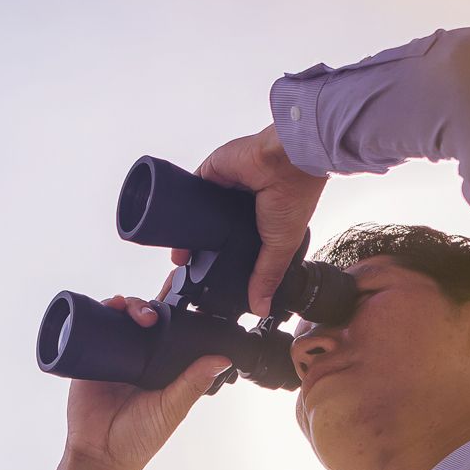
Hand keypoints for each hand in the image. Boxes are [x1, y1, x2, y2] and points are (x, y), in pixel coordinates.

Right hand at [53, 272, 232, 469]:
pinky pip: (95, 325)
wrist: (100, 454)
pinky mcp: (90, 356)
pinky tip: (111, 305)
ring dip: (131, 305)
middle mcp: (139, 357)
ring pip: (123, 317)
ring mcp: (114, 354)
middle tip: (153, 315)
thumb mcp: (171, 408)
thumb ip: (193, 383)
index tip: (186, 297)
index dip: (178, 312)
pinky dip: (103, 309)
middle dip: (151, 304)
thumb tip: (222, 359)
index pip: (173, 332)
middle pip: (146, 317)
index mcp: (162, 367)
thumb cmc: (139, 439)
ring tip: (137, 314)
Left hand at [171, 123, 327, 318]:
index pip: (234, 246)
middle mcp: (240, 206)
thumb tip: (261, 308)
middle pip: (212, 231)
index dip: (221, 262)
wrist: (287, 161)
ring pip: (197, 214)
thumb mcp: (281, 246)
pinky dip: (181, 207)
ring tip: (178, 258)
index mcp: (259, 222)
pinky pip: (189, 191)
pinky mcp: (210, 173)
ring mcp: (224, 189)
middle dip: (200, 250)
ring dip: (187, 233)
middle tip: (187, 271)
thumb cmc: (294, 196)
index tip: (208, 281)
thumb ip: (266, 276)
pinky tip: (175, 227)